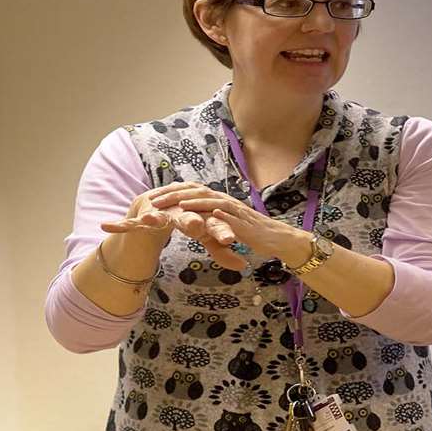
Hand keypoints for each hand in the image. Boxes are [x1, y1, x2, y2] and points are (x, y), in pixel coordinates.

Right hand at [100, 183, 245, 269]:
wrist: (157, 208)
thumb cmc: (184, 222)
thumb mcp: (204, 236)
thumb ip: (221, 250)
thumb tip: (243, 265)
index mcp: (199, 212)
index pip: (213, 222)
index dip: (221, 231)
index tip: (230, 240)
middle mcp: (181, 208)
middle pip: (189, 216)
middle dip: (194, 222)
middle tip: (197, 226)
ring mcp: (161, 210)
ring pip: (161, 216)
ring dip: (156, 217)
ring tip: (152, 219)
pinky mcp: (142, 214)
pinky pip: (132, 223)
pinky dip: (122, 225)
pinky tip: (109, 226)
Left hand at [166, 193, 313, 268]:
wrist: (277, 237)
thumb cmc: (253, 233)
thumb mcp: (226, 226)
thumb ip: (212, 221)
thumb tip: (198, 220)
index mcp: (219, 201)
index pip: (193, 193)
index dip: (173, 193)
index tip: (154, 198)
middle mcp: (225, 201)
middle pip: (196, 193)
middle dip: (174, 195)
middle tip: (154, 200)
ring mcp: (233, 210)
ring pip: (208, 201)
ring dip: (190, 201)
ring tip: (172, 204)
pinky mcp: (241, 222)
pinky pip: (224, 216)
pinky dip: (212, 213)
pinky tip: (199, 212)